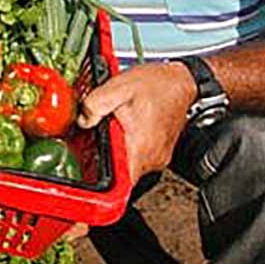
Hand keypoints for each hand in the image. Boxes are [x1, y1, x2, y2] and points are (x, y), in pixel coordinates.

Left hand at [76, 61, 196, 184]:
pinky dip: (131, 145)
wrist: (181, 80)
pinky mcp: (161, 152)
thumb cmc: (157, 84)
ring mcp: (159, 156)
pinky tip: (129, 127)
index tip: (93, 168)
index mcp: (141, 146)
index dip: (105, 180)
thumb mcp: (118, 87)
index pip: (123, 183)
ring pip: (131, 164)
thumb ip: (95, 104)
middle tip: (105, 133)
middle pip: (123, 173)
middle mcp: (153, 157)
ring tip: (119, 126)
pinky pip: (140, 156)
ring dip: (120, 149)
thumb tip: (83, 120)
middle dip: (109, 156)